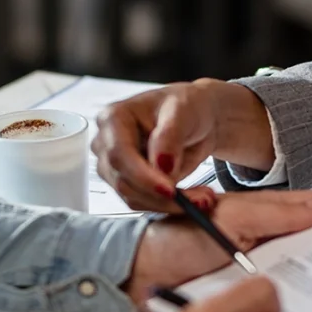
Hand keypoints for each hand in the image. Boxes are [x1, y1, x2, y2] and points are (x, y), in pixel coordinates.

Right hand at [95, 79, 276, 211]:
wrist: (197, 118)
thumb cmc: (186, 105)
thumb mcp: (182, 111)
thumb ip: (169, 136)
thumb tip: (161, 166)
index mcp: (113, 118)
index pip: (118, 154)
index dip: (142, 176)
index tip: (170, 190)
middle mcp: (107, 144)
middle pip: (124, 181)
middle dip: (161, 195)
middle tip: (200, 199)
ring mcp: (115, 166)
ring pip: (134, 197)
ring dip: (169, 204)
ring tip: (204, 198)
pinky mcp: (129, 183)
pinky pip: (144, 202)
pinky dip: (169, 206)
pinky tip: (194, 200)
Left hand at [125, 189, 311, 304]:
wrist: (140, 275)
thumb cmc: (177, 239)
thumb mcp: (232, 218)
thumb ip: (277, 213)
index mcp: (262, 216)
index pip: (310, 213)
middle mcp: (265, 244)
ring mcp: (258, 275)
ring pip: (301, 279)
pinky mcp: (249, 305)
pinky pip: (280, 308)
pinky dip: (297, 310)